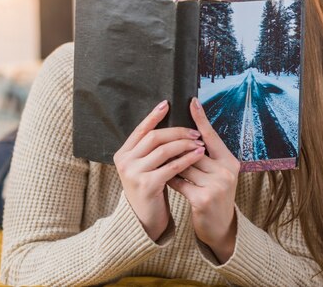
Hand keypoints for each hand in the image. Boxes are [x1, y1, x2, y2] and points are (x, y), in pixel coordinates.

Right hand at [113, 100, 205, 240]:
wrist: (143, 219)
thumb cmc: (149, 188)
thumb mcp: (144, 166)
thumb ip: (150, 149)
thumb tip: (168, 125)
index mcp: (123, 153)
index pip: (140, 130)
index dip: (153, 116)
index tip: (167, 104)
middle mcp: (125, 161)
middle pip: (154, 137)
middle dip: (177, 131)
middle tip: (194, 131)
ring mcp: (134, 173)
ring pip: (164, 150)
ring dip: (184, 144)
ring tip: (199, 143)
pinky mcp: (147, 185)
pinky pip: (171, 167)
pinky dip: (186, 159)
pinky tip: (198, 155)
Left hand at [167, 97, 240, 262]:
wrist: (219, 227)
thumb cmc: (213, 194)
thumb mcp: (216, 173)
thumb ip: (205, 156)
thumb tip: (184, 134)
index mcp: (230, 161)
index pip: (212, 136)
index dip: (201, 119)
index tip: (192, 101)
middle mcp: (226, 171)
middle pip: (192, 151)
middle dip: (177, 151)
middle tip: (162, 147)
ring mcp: (216, 186)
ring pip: (183, 165)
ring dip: (171, 165)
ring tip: (164, 165)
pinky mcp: (203, 199)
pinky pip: (178, 181)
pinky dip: (170, 179)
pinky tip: (166, 180)